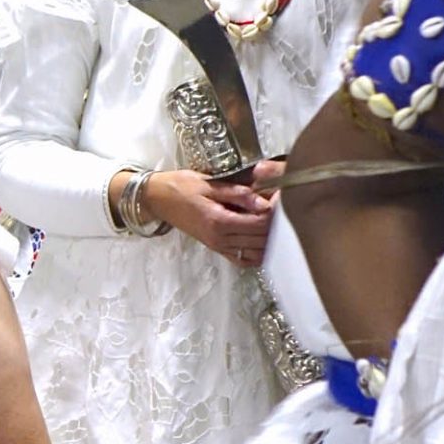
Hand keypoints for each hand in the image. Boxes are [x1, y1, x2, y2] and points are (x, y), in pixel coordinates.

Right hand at [145, 166, 274, 264]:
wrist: (157, 199)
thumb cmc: (181, 186)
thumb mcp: (209, 184)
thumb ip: (238, 194)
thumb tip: (265, 203)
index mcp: (219, 221)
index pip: (259, 222)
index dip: (275, 211)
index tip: (284, 197)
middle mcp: (220, 238)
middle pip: (260, 238)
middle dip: (276, 224)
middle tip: (285, 207)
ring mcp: (218, 246)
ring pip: (255, 251)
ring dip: (269, 239)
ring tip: (277, 222)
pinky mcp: (216, 248)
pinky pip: (242, 259)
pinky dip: (257, 254)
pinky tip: (264, 242)